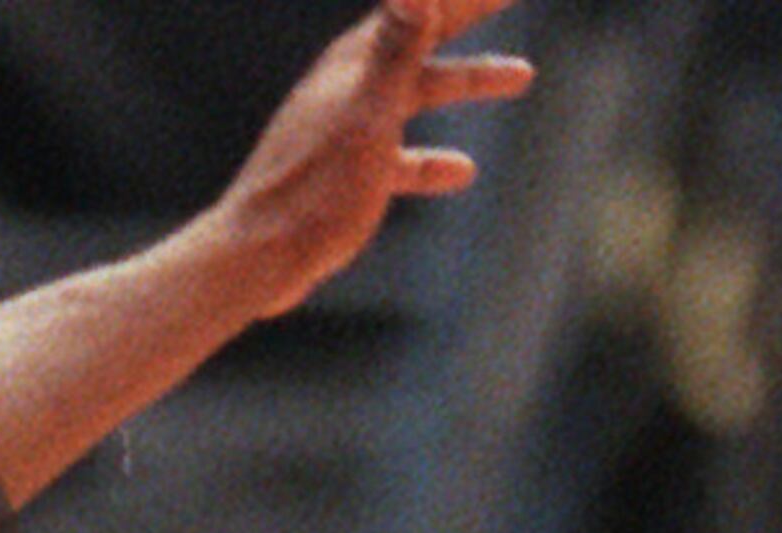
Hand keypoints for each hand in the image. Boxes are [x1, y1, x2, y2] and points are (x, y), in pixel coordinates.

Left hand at [198, 0, 539, 315]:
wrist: (256, 259)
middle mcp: (344, 88)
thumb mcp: (368, 115)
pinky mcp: (339, 176)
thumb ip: (395, 50)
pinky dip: (431, 156)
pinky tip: (462, 172)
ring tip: (524, 74)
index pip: (422, 11)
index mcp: (353, 66)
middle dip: (467, 16)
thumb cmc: (314, 189)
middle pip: (419, 40)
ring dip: (465, 80)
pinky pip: (397, 156)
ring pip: (415, 94)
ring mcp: (341, 131)